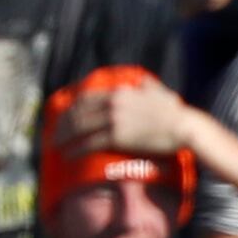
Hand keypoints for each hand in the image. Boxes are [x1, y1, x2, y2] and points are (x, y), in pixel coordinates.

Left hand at [47, 75, 190, 161]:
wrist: (183, 127)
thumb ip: (147, 86)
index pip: (86, 98)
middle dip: (62, 124)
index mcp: (120, 92)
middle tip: (53, 133)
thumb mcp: (159, 92)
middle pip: (78, 112)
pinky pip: (89, 144)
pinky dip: (75, 149)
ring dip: (64, 137)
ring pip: (79, 127)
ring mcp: (114, 120)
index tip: (63, 116)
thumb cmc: (175, 113)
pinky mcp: (117, 137)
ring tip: (56, 145)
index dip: (71, 108)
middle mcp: (112, 103)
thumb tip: (144, 82)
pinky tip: (68, 155)